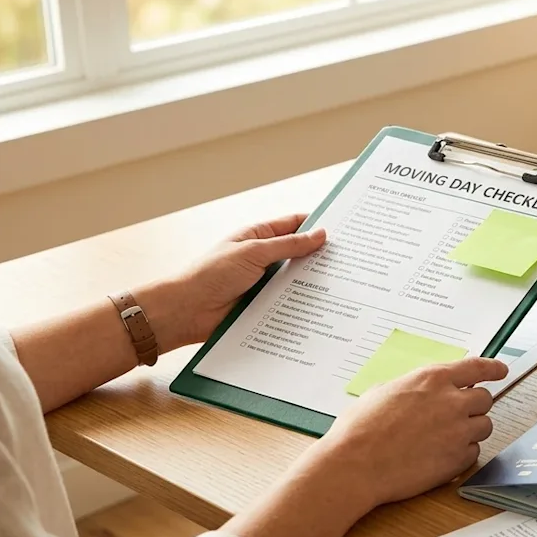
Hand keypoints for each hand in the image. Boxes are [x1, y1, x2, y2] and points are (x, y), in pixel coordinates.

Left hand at [135, 214, 326, 350]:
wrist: (186, 311)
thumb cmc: (210, 274)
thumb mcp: (253, 252)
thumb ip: (288, 245)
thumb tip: (319, 234)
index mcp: (257, 236)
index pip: (293, 225)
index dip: (317, 225)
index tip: (344, 229)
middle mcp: (263, 258)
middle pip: (299, 253)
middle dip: (321, 255)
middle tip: (350, 259)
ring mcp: (264, 282)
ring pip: (297, 279)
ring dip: (313, 281)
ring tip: (344, 283)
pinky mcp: (265, 305)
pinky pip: (289, 302)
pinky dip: (303, 303)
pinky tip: (323, 305)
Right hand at [307, 358, 507, 510]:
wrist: (355, 466)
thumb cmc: (359, 430)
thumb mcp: (380, 392)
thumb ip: (407, 388)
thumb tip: (412, 392)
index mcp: (432, 379)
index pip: (477, 366)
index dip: (493, 368)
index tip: (501, 370)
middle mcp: (451, 401)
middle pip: (484, 399)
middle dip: (473, 407)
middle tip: (455, 417)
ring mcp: (458, 431)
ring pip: (484, 426)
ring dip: (470, 431)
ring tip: (443, 439)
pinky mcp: (458, 459)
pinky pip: (474, 452)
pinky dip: (462, 454)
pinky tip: (439, 457)